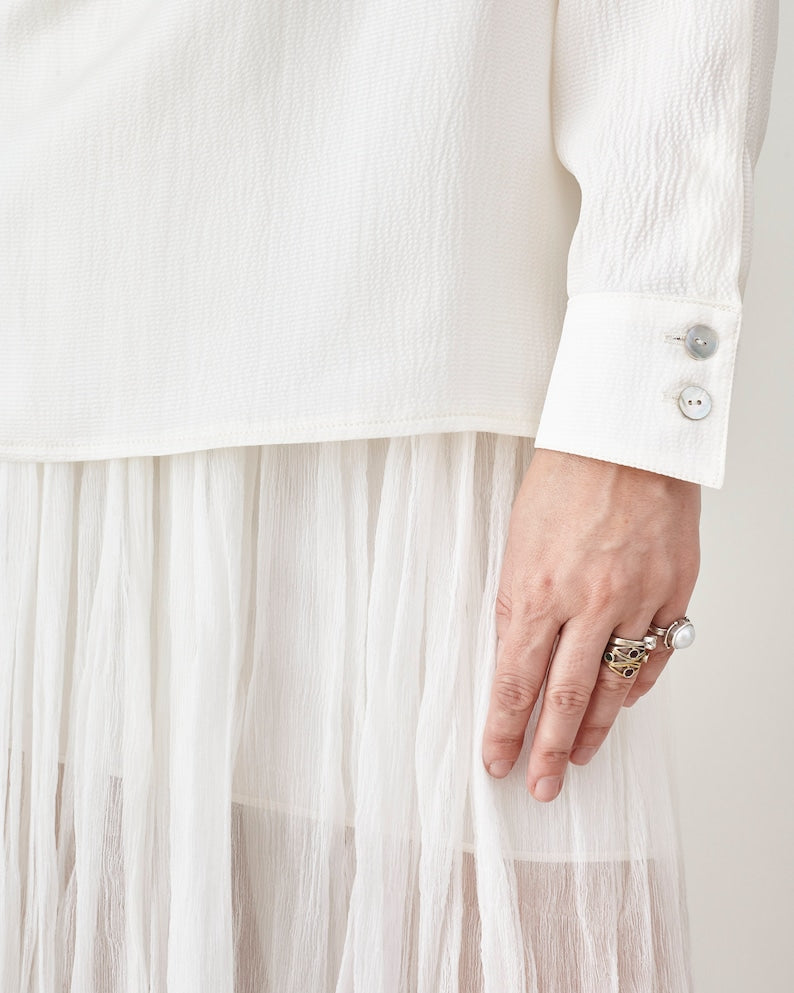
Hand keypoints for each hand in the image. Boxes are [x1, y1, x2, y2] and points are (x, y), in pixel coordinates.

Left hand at [481, 448, 699, 800]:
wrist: (624, 438)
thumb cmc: (564, 481)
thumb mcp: (518, 543)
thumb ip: (518, 605)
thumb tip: (517, 662)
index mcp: (537, 588)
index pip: (514, 679)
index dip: (503, 728)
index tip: (495, 760)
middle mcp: (587, 602)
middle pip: (564, 697)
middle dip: (548, 750)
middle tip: (540, 787)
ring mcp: (635, 599)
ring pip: (613, 685)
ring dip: (595, 729)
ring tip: (580, 759)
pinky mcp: (673, 590)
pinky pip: (656, 654)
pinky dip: (638, 686)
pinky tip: (623, 706)